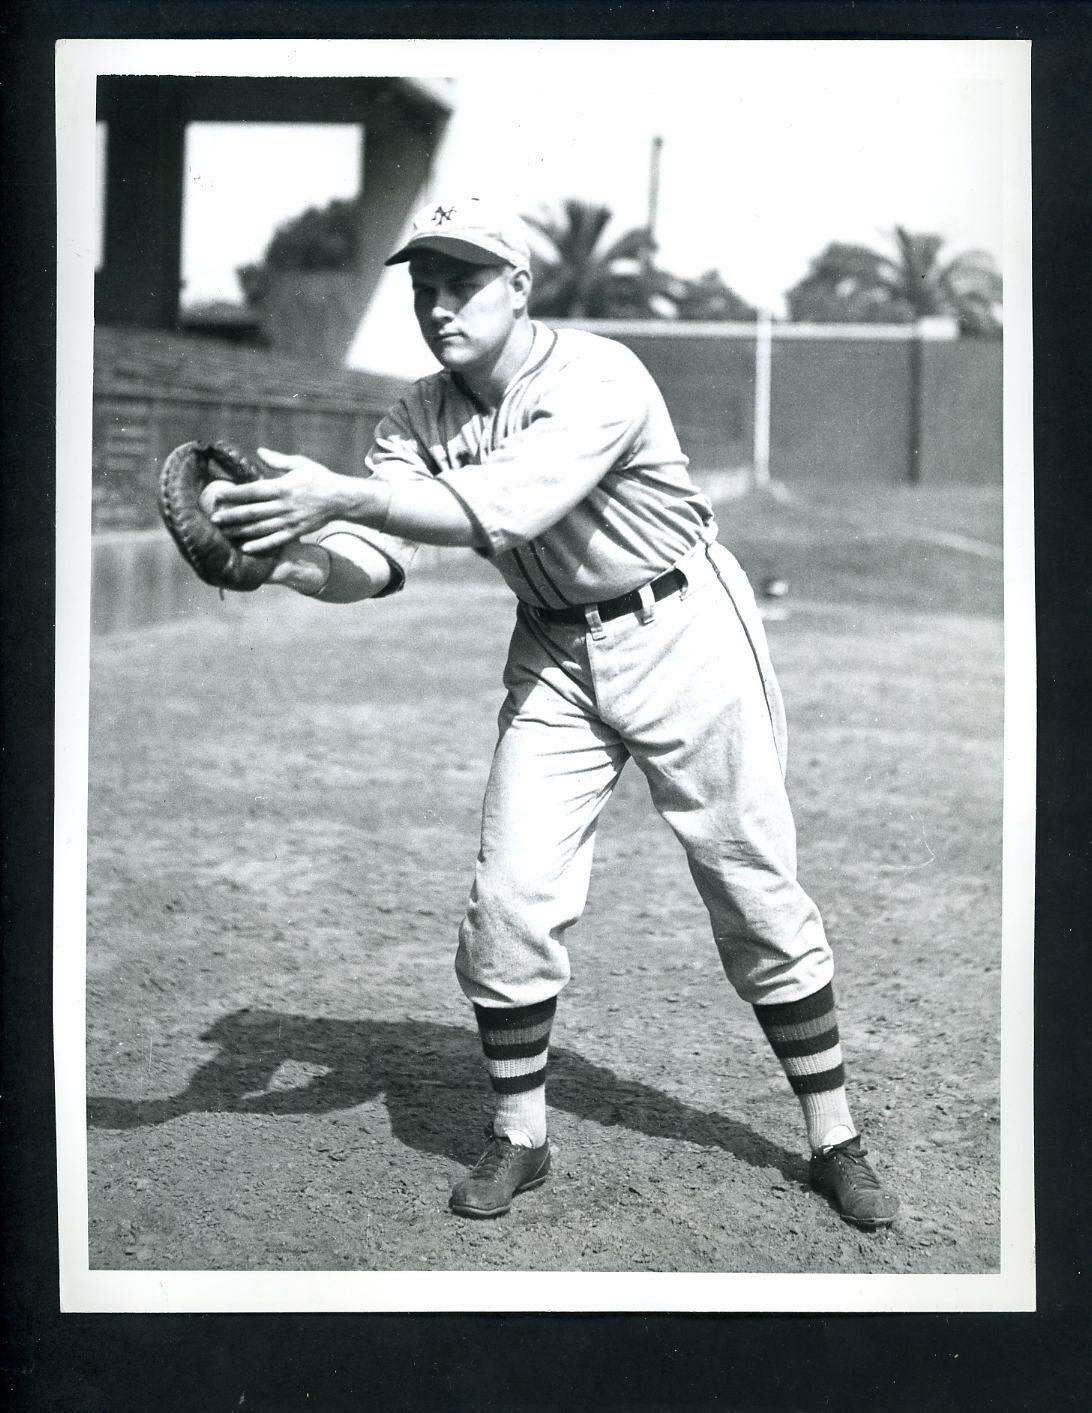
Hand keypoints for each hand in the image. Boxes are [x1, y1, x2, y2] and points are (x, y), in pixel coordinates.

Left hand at [210, 448, 351, 553]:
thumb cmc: (319, 478)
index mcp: (283, 487)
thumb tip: (259, 452)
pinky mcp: (296, 532)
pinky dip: (260, 546)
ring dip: (241, 531)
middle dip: (231, 515)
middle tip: (213, 518)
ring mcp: (290, 521)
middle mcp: (284, 505)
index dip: (234, 494)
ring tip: (224, 533)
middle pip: (253, 512)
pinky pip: (275, 541)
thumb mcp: (300, 464)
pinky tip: (245, 548)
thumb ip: (278, 460)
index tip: (218, 495)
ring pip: (261, 528)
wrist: (341, 498)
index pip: (253, 491)